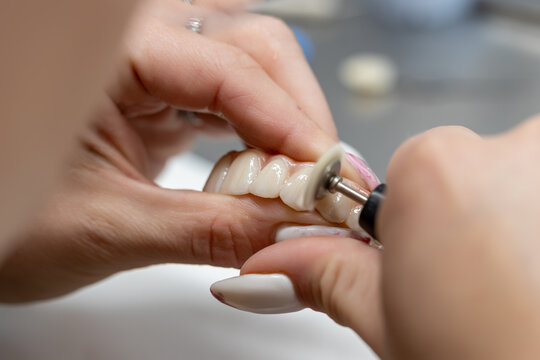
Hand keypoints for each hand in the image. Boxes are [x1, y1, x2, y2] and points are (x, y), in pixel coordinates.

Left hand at [0, 0, 340, 301]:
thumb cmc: (9, 217)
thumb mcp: (110, 228)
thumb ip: (207, 231)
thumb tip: (289, 232)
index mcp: (110, 52)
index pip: (225, 68)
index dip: (286, 120)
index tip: (325, 173)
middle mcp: (137, 42)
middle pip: (252, 46)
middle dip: (297, 111)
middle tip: (323, 175)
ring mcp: (154, 66)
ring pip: (249, 67)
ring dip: (284, 123)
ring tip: (300, 177)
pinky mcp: (163, 96)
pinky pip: (232, 99)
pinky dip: (260, 135)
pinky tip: (269, 169)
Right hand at [238, 118, 539, 357]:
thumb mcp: (392, 327)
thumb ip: (328, 274)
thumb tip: (269, 267)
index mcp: (438, 170)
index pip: (405, 175)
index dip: (413, 226)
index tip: (427, 261)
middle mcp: (517, 146)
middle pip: (473, 169)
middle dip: (470, 221)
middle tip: (483, 289)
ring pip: (526, 178)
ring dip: (523, 224)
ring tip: (525, 292)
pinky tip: (539, 281)